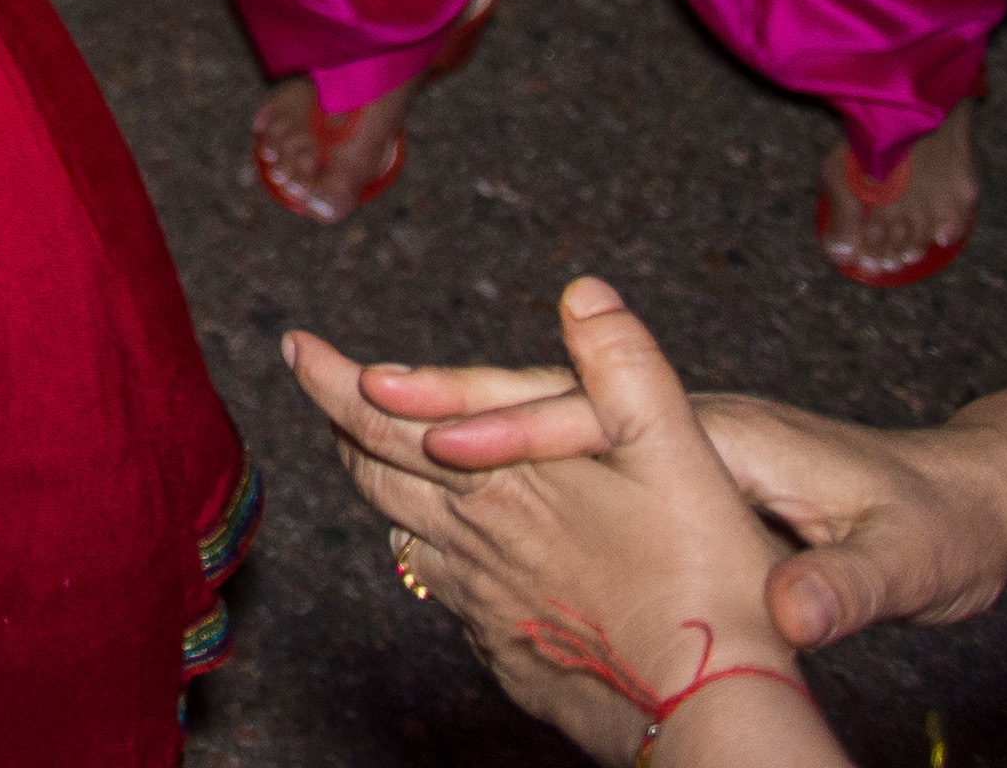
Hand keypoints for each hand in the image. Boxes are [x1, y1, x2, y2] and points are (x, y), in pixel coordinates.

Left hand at [288, 283, 839, 764]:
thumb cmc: (701, 585)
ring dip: (383, 490)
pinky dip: (431, 557)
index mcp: (499, 480)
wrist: (709, 714)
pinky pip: (444, 592)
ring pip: (402, 535)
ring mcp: (481, 602)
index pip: (377, 417)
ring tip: (380, 461)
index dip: (329, 377)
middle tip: (328, 391)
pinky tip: (452, 553)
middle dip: (343, 425)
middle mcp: (472, 541)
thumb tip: (585, 292)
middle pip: (372, 475)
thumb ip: (627, 367)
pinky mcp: (501, 649)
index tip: (296, 345)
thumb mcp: (678, 454)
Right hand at [378, 359, 1006, 654]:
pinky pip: (542, 476)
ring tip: (343, 411)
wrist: (970, 509)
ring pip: (523, 429)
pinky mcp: (658, 491)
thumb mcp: (905, 560)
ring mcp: (660, 456)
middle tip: (324, 365)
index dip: (503, 428)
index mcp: (717, 435)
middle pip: (528, 399)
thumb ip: (848, 587)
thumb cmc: (936, 529)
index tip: (424, 436)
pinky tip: (429, 489)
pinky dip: (471, 472)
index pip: (586, 419)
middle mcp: (676, 432)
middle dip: (425, 392)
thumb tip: (799, 618)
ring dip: (433, 423)